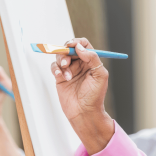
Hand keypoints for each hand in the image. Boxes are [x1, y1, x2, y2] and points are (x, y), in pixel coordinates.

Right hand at [51, 38, 113, 154]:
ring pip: (61, 57)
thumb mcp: (100, 75)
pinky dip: (56, 69)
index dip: (77, 42)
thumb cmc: (95, 97)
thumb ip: (92, 58)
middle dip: (66, 52)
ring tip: (67, 73)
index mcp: (91, 62)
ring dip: (62, 62)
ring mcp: (70, 70)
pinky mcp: (61, 78)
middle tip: (67, 60)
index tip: (72, 45)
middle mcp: (80, 64)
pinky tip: (61, 76)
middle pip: (70, 49)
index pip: (84, 45)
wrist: (84, 113)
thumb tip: (80, 47)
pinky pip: (55, 67)